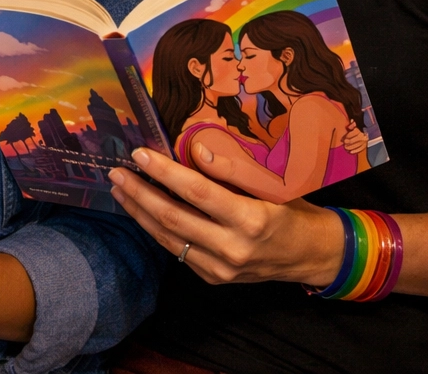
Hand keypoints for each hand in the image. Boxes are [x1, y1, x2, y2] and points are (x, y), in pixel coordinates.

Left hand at [110, 147, 342, 286]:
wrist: (310, 255)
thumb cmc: (292, 210)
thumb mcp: (272, 184)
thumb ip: (233, 169)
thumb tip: (195, 148)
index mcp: (250, 220)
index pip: (197, 192)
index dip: (165, 172)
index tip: (140, 153)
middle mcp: (232, 248)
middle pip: (173, 217)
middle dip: (139, 193)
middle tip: (117, 172)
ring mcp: (220, 269)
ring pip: (168, 238)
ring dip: (140, 212)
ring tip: (120, 189)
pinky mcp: (213, 278)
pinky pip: (177, 250)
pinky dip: (156, 229)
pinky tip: (142, 211)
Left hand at [342, 121, 367, 156]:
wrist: (361, 134)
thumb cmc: (353, 130)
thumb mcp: (352, 127)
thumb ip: (351, 125)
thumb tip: (351, 121)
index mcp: (359, 130)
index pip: (354, 132)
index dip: (348, 135)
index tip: (344, 137)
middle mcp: (363, 136)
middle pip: (356, 139)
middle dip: (349, 142)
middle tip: (344, 143)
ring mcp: (364, 141)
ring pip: (358, 145)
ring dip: (351, 147)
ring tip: (346, 147)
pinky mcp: (365, 146)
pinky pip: (360, 149)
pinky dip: (355, 151)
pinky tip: (351, 152)